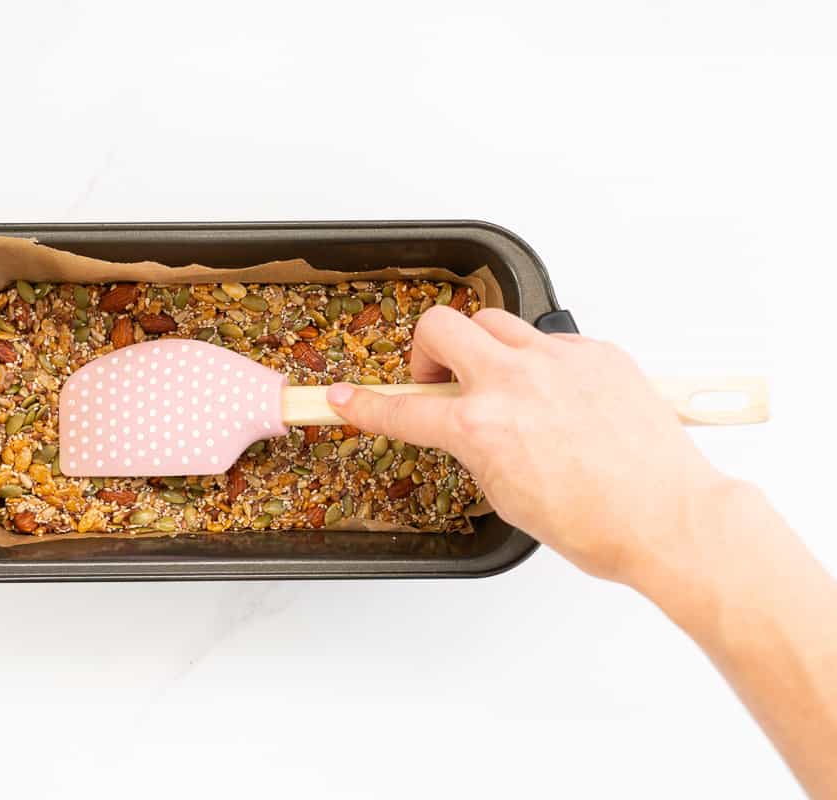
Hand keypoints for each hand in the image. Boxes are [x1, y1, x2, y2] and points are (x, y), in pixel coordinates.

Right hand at [326, 306, 727, 582]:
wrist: (667, 517)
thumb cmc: (597, 523)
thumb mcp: (509, 498)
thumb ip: (477, 451)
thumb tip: (472, 433)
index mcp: (480, 427)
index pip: (402, 410)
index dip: (363, 405)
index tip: (342, 398)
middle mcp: (512, 382)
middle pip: (440, 327)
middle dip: (425, 351)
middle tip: (439, 380)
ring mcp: (556, 361)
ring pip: (494, 321)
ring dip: (481, 346)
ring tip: (500, 381)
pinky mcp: (596, 353)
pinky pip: (550, 340)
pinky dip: (541, 362)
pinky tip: (559, 395)